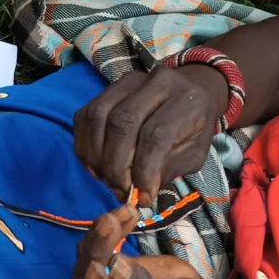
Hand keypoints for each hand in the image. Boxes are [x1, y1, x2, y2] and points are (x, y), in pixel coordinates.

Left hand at [66, 204, 242, 278]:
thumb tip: (114, 266)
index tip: (97, 270)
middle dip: (96, 255)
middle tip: (109, 225)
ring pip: (86, 265)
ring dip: (101, 237)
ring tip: (120, 214)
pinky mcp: (102, 275)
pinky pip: (97, 252)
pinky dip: (108, 232)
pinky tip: (123, 214)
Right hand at [74, 64, 227, 205]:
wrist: (191, 94)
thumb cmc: (194, 129)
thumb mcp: (193, 155)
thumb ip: (168, 170)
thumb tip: (139, 190)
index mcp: (187, 99)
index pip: (156, 135)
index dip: (144, 170)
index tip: (142, 197)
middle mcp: (157, 82)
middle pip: (122, 124)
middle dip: (116, 166)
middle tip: (121, 190)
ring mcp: (129, 81)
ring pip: (98, 117)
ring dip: (97, 156)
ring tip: (107, 179)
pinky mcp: (108, 87)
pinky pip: (85, 116)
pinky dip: (85, 146)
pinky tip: (96, 165)